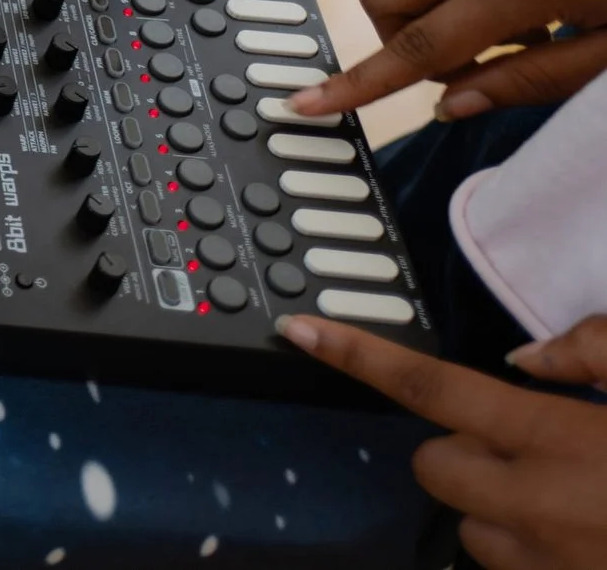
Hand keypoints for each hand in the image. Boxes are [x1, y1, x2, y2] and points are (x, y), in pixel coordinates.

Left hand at [280, 314, 606, 569]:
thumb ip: (593, 352)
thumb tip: (523, 358)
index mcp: (554, 439)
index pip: (431, 388)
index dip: (358, 356)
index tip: (300, 331)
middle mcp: (534, 505)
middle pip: (432, 465)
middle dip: (464, 450)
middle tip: (533, 448)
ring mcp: (544, 564)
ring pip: (469, 526)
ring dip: (497, 507)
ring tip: (571, 497)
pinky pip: (507, 568)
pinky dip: (529, 548)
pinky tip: (580, 535)